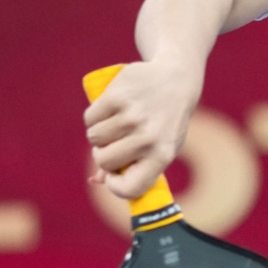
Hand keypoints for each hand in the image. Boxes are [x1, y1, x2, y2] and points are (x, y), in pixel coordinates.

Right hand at [83, 54, 201, 199]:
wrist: (176, 79)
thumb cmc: (167, 121)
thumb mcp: (160, 147)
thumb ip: (133, 167)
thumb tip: (95, 180)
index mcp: (162, 155)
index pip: (130, 188)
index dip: (115, 186)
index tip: (113, 175)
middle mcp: (148, 137)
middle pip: (104, 161)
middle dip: (103, 154)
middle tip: (113, 142)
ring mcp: (132, 115)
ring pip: (94, 138)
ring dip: (98, 134)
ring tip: (113, 124)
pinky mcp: (117, 95)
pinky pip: (90, 118)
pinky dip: (94, 117)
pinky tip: (108, 111)